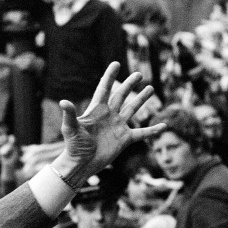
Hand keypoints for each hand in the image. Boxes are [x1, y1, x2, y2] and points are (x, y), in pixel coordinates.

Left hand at [53, 63, 164, 186]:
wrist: (81, 164)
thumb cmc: (74, 146)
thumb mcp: (70, 129)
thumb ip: (69, 115)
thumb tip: (63, 102)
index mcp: (96, 110)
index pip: (104, 89)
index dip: (109, 77)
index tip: (116, 63)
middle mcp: (109, 116)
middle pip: (121, 96)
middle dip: (129, 85)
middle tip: (139, 74)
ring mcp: (118, 126)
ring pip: (132, 109)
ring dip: (141, 100)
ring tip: (150, 88)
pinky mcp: (125, 139)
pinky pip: (142, 133)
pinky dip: (153, 130)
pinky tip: (163, 125)